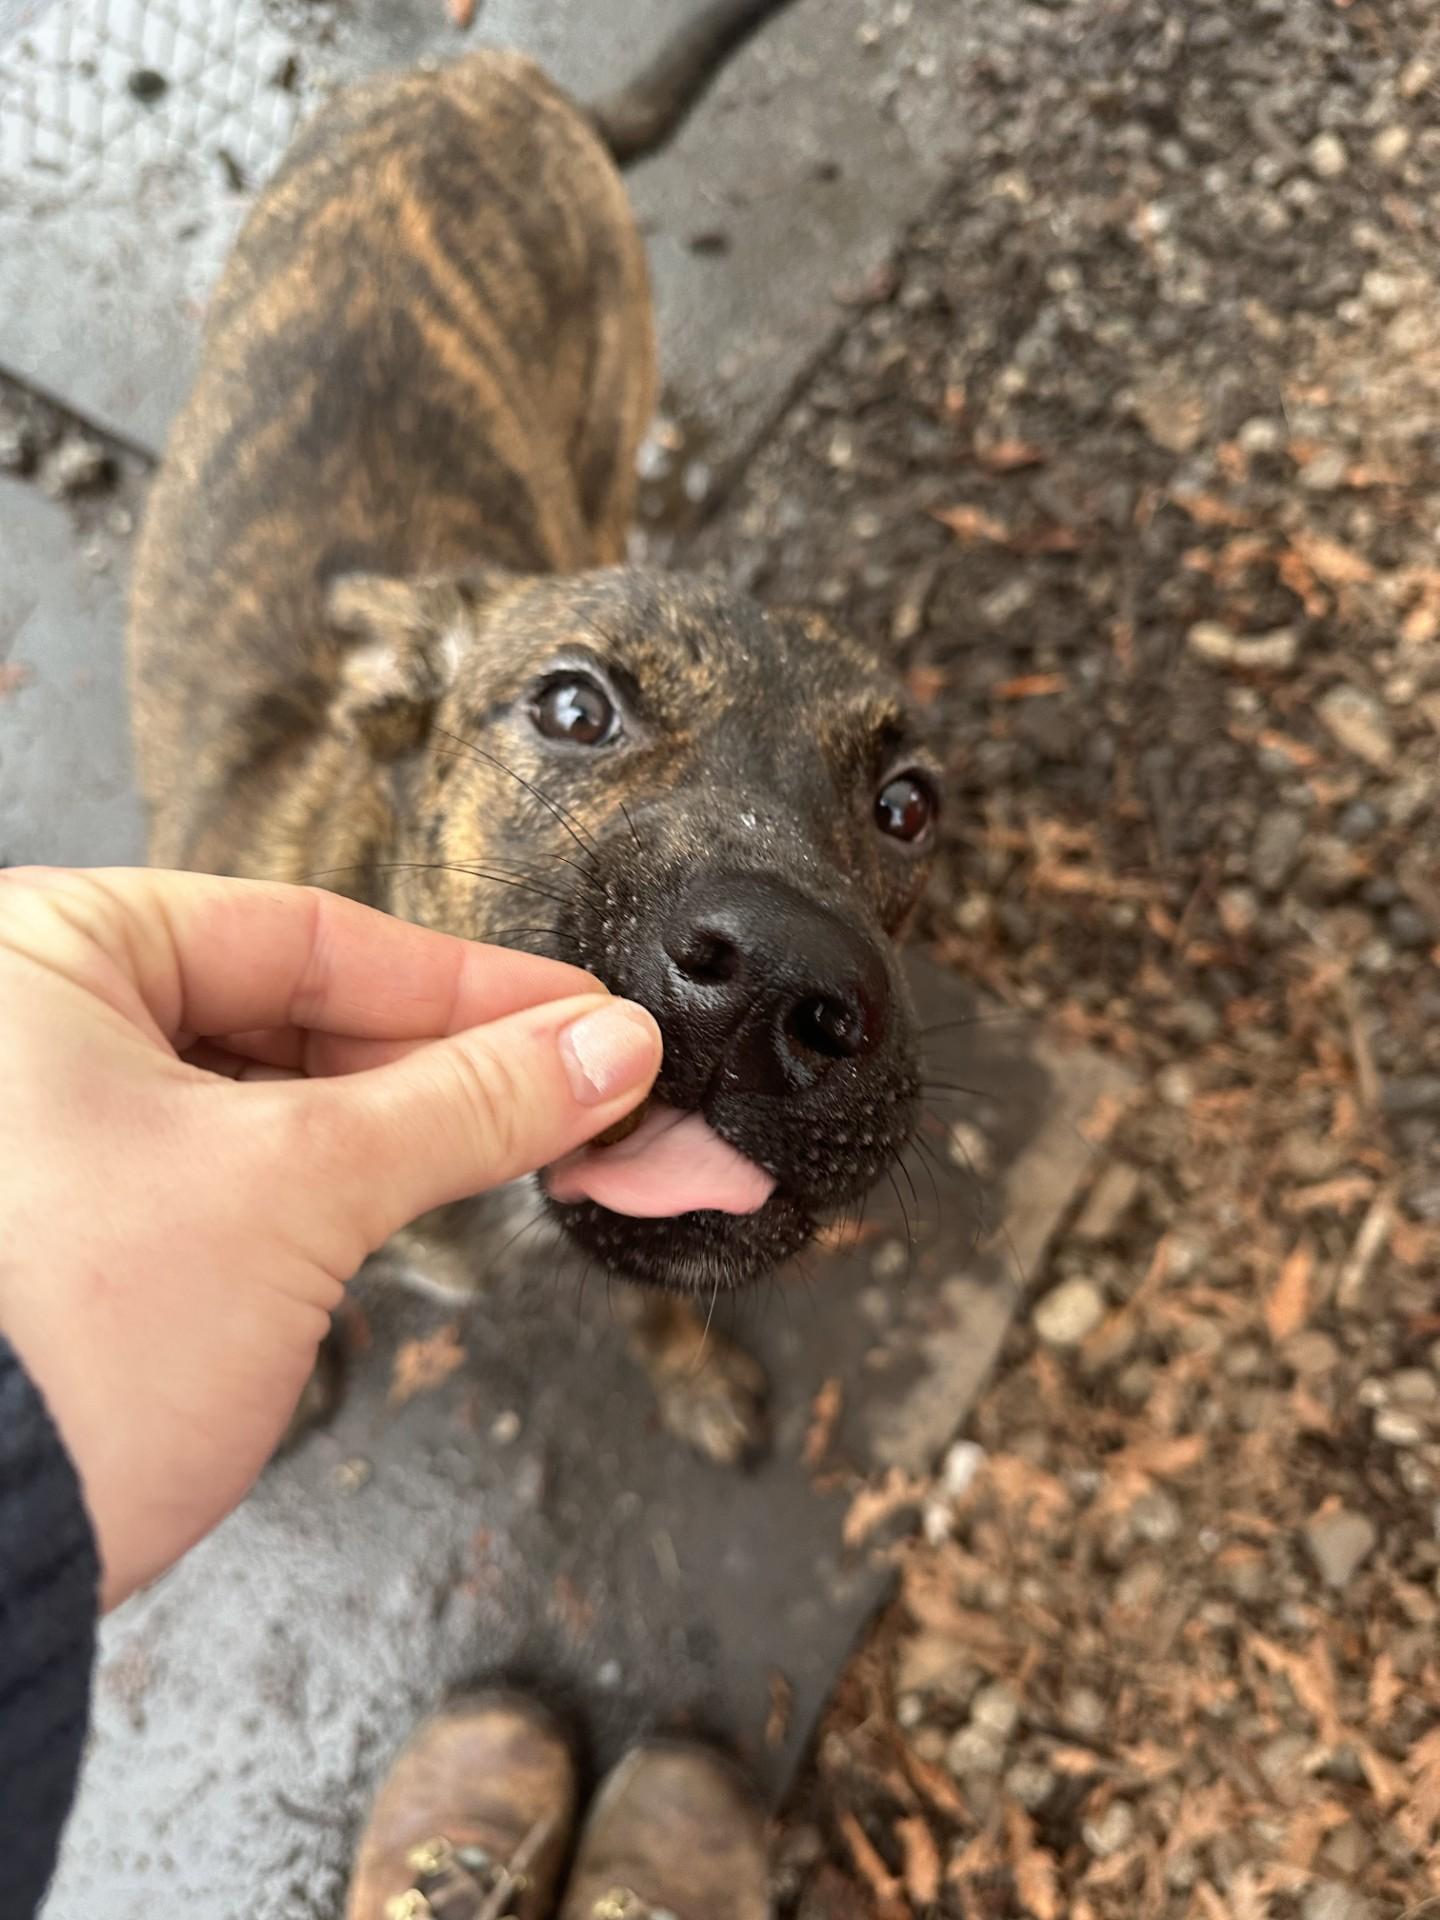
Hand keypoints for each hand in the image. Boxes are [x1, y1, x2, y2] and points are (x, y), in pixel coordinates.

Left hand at [0, 867, 660, 1608]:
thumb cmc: (56, 1351)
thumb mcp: (302, 1185)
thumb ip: (469, 1100)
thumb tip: (601, 1049)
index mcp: (48, 953)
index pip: (308, 931)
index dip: (470, 981)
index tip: (577, 1013)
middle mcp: (32, 1022)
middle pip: (297, 1007)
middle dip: (449, 1060)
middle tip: (574, 1087)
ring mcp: (50, 1125)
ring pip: (277, 1087)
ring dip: (405, 1120)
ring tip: (522, 1137)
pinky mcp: (81, 1216)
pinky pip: (241, 1156)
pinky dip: (340, 1172)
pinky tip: (425, 1183)